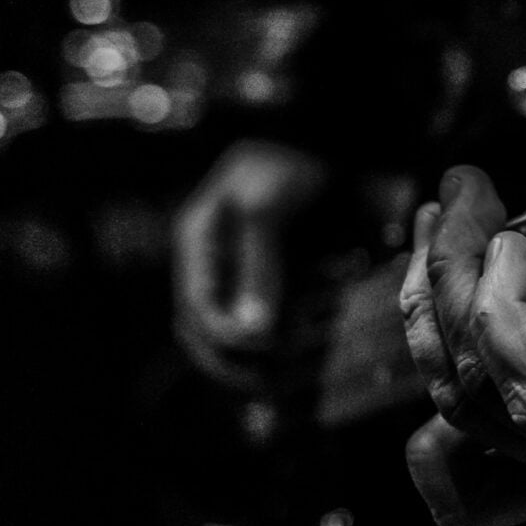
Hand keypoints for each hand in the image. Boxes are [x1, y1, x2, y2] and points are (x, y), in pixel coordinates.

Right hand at [174, 139, 329, 385]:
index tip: (266, 351)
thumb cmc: (293, 163)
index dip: (224, 340)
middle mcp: (214, 265)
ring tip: (293, 378)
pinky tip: (310, 359)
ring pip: (234, 338)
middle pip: (203, 335)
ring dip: (258, 363)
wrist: (330, 141)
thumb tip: (252, 335)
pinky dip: (284, 347)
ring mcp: (241, 274)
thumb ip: (258, 268)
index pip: (195, 311)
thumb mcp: (267, 208)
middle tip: (273, 384)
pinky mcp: (273, 281)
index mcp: (197, 244)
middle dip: (234, 364)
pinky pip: (267, 327)